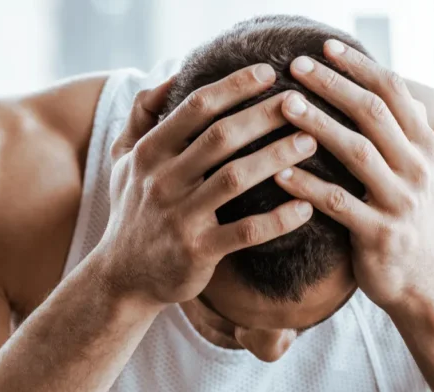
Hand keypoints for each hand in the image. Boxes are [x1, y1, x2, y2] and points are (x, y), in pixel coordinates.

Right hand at [93, 64, 316, 305]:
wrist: (122, 276)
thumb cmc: (133, 211)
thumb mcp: (122, 161)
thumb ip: (140, 116)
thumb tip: (171, 77)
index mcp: (149, 154)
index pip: (194, 109)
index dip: (233, 87)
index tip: (269, 73)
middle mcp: (163, 181)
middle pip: (221, 137)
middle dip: (265, 116)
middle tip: (302, 103)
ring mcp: (180, 218)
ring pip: (236, 179)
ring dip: (277, 157)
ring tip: (311, 143)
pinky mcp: (197, 251)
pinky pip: (245, 232)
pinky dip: (278, 220)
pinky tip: (306, 207)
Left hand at [274, 40, 433, 311]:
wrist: (424, 285)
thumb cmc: (404, 222)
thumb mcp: (412, 173)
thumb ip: (396, 135)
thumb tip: (376, 89)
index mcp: (423, 148)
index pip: (393, 93)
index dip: (360, 67)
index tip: (324, 47)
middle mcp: (417, 169)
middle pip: (373, 114)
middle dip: (334, 86)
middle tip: (296, 67)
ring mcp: (401, 202)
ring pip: (358, 152)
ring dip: (319, 125)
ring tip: (284, 106)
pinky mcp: (380, 235)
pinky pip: (339, 204)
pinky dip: (309, 186)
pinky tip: (279, 173)